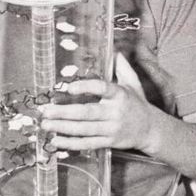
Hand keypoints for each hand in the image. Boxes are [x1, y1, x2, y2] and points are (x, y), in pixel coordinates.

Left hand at [40, 52, 156, 152]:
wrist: (150, 129)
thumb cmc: (138, 103)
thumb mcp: (133, 82)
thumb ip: (122, 67)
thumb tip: (114, 51)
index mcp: (120, 95)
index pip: (103, 88)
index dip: (86, 87)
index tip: (69, 88)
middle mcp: (115, 112)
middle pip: (87, 113)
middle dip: (64, 112)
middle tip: (45, 110)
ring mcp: (111, 129)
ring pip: (84, 129)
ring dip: (63, 127)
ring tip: (45, 124)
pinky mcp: (109, 142)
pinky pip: (87, 143)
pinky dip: (71, 144)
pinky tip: (56, 141)